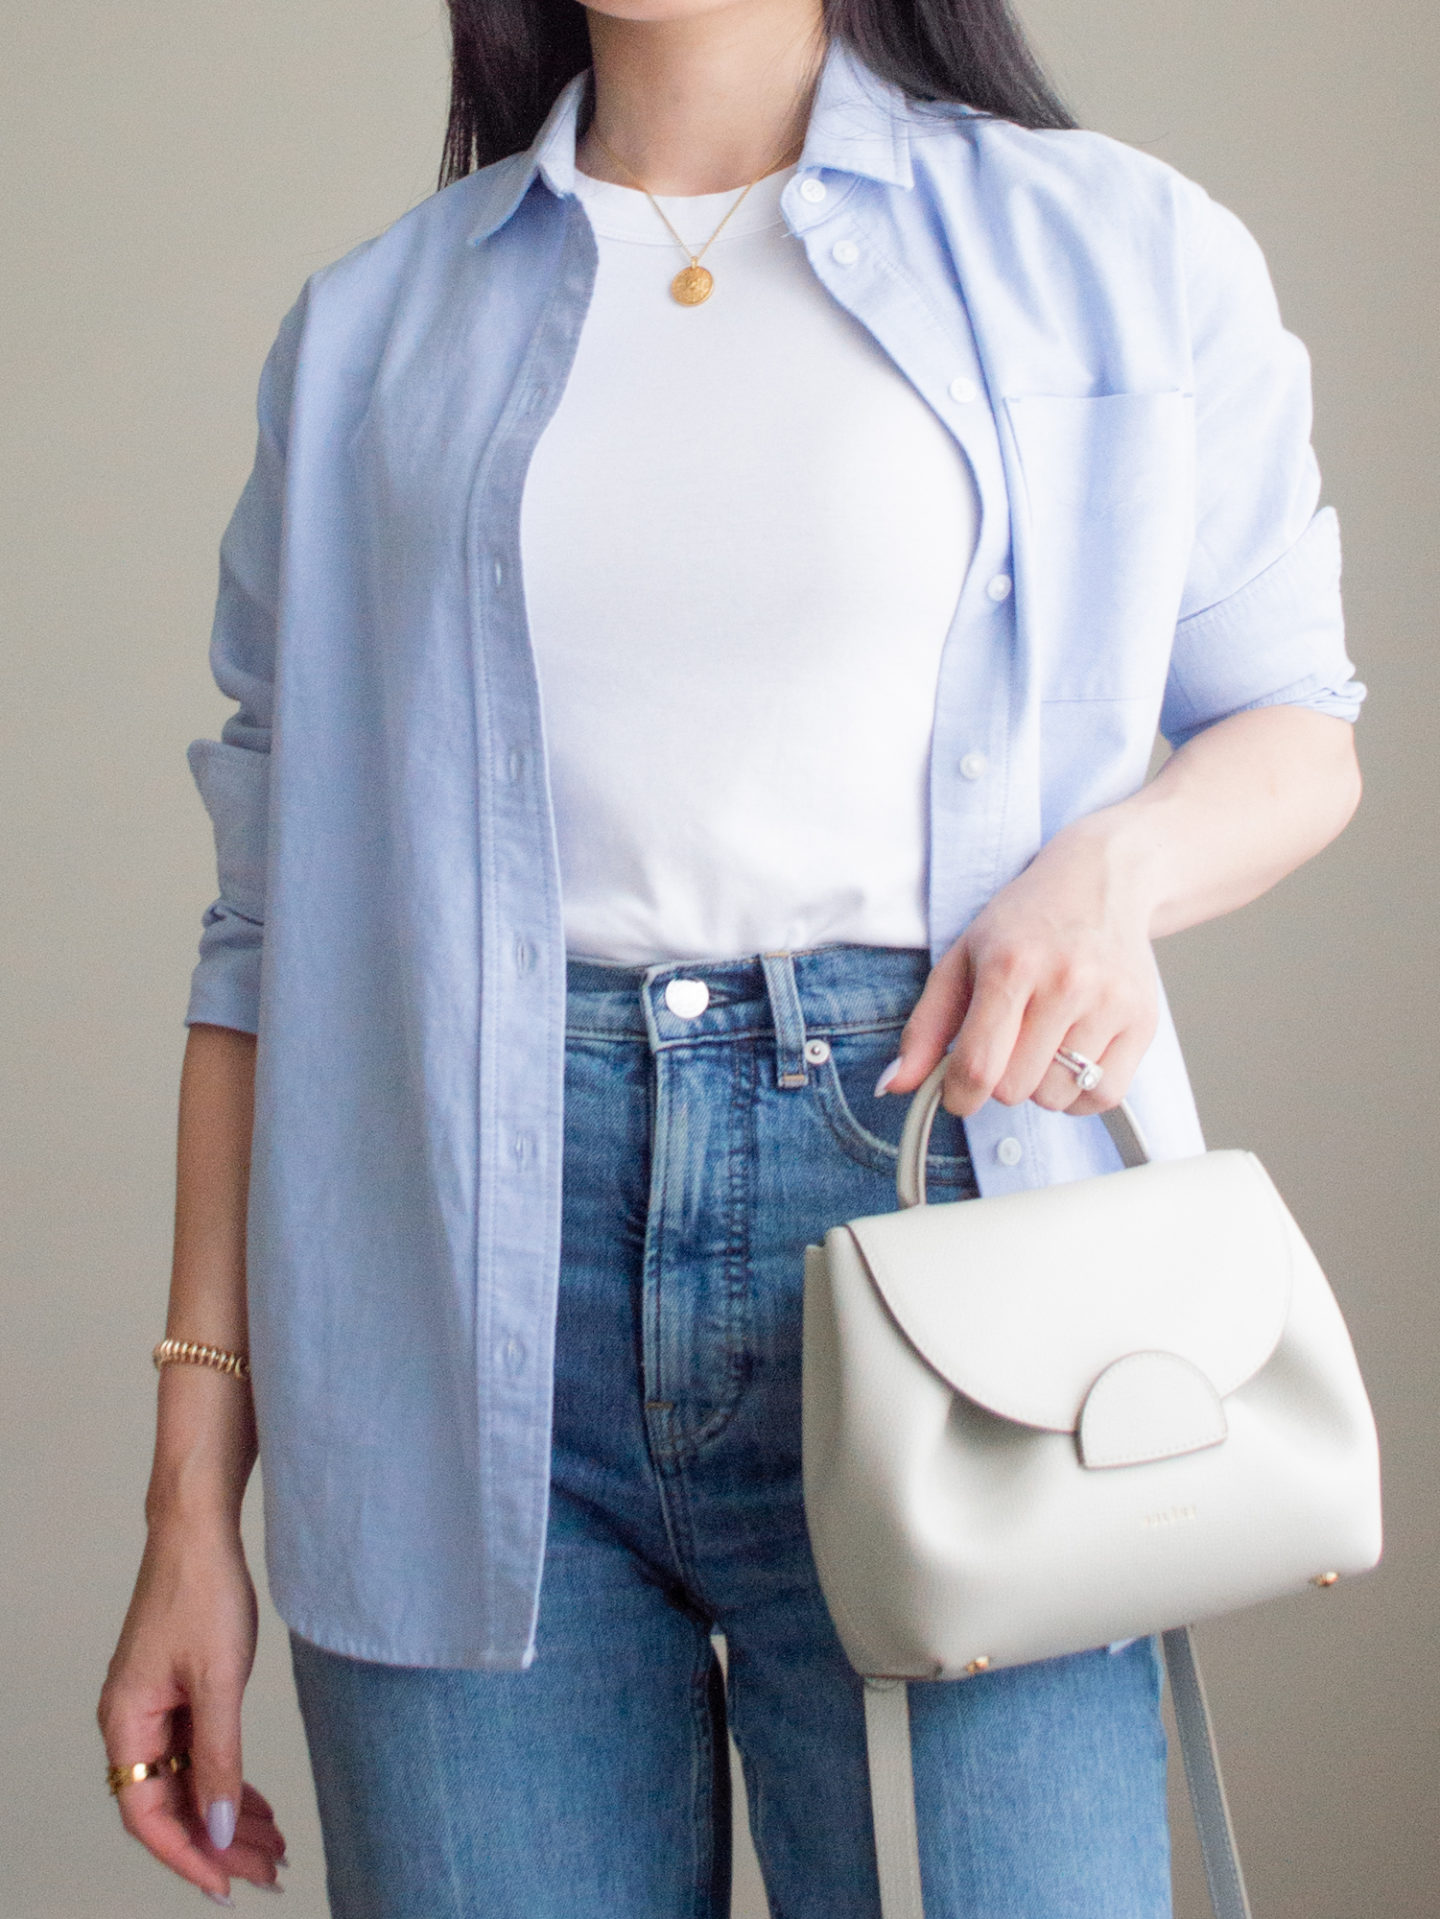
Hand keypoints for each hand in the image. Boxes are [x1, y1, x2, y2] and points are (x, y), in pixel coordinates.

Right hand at [98, 1520, 284, 1902]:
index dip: (187, 1855)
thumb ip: (218, 1758)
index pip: (148, 1815)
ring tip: (272, 1846)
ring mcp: (154, 1708)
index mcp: (126, 1722)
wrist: (200, 1528)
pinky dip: (227, 1780)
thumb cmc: (202, 1591)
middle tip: (267, 1871)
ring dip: (226, 1816)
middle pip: (170, 1804)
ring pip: (187, 1782)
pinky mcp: (177, 1692)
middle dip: (218, 1843)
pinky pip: (197, 1754)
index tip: (228, 1885)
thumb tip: (216, 1830)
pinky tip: (257, 1804)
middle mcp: (132, 1721)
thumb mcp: (218, 1681)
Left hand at [884, 816, 1159, 1117]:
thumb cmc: (1025, 921)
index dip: (960, 1095)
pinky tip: (1072, 1057)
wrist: (1101, 880)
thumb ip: (925, 1028)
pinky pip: (1104, 1095)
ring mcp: (1110, 1003)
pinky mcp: (1142, 1020)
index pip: (979, 1067)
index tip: (958, 1093)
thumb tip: (895, 1086)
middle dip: (1001, 1079)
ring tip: (1042, 1043)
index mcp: (1010, 965)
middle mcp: (1065, 983)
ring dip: (1041, 1085)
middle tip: (1008, 1043)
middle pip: (1017, 1089)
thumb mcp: (962, 959)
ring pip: (1058, 1097)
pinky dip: (1081, 1092)